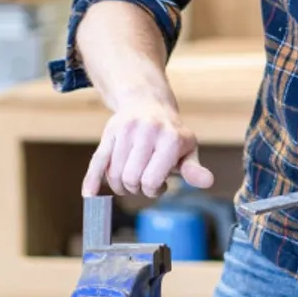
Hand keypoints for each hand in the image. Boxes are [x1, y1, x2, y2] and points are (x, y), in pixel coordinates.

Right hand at [81, 97, 213, 197]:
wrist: (148, 102)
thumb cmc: (171, 132)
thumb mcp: (188, 149)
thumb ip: (193, 169)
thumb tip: (208, 182)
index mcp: (170, 138)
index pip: (152, 180)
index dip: (154, 190)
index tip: (160, 186)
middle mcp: (147, 131)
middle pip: (131, 179)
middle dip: (137, 189)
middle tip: (144, 183)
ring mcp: (125, 131)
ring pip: (114, 174)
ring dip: (121, 185)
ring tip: (133, 179)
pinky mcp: (109, 133)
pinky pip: (97, 161)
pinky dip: (92, 180)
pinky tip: (89, 195)